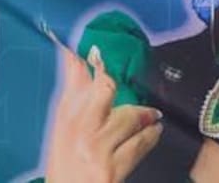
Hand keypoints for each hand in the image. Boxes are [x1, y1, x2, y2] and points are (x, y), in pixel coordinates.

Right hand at [45, 45, 162, 182]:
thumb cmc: (65, 166)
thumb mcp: (63, 131)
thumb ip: (76, 97)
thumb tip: (79, 60)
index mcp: (64, 116)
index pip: (75, 76)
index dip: (88, 59)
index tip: (97, 50)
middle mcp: (78, 128)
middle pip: (104, 88)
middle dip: (118, 82)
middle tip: (132, 81)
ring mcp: (95, 147)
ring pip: (128, 116)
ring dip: (145, 114)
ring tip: (153, 115)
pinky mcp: (111, 168)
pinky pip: (139, 144)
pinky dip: (150, 136)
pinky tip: (155, 132)